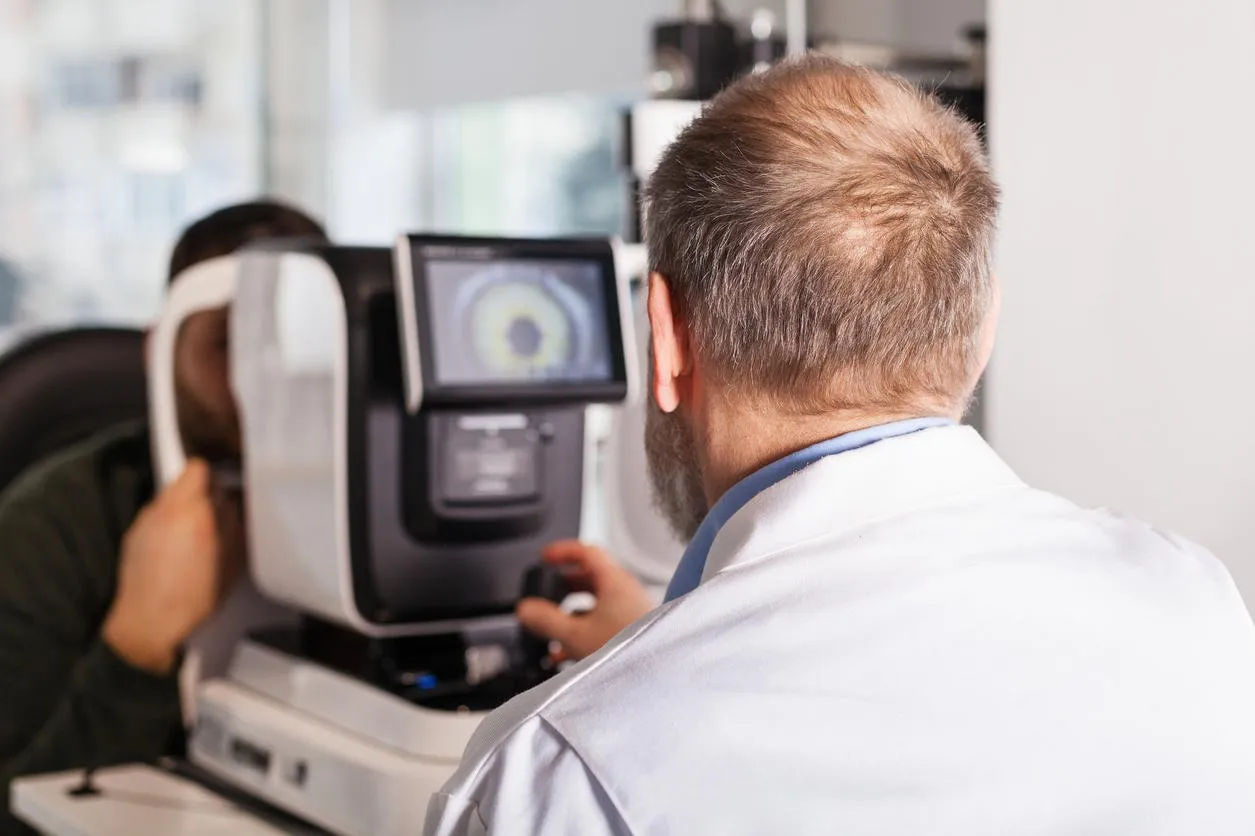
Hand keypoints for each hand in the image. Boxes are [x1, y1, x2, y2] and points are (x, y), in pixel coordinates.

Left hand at [103, 460, 244, 673]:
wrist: (148, 622)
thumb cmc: (194, 596)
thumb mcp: (231, 562)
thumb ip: (234, 525)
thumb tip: (235, 503)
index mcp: (193, 512)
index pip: (199, 469)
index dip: (215, 478)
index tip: (225, 494)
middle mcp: (165, 509)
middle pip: (183, 479)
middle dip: (201, 492)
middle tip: (214, 514)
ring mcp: (145, 520)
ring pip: (169, 498)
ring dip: (184, 508)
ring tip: (194, 536)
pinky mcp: (133, 534)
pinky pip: (156, 517)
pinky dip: (168, 525)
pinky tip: (174, 552)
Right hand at [516, 540, 653, 662]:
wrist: (658, 676)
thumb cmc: (630, 651)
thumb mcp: (577, 635)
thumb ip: (547, 620)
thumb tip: (526, 609)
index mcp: (615, 582)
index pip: (586, 552)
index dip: (562, 552)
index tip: (545, 558)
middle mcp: (627, 591)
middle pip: (591, 577)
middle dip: (565, 586)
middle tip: (547, 592)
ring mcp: (633, 610)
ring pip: (598, 603)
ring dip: (574, 612)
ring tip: (555, 627)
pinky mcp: (635, 629)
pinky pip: (606, 621)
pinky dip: (586, 628)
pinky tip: (570, 651)